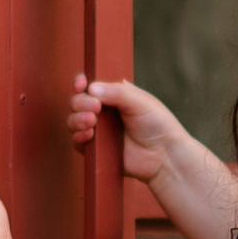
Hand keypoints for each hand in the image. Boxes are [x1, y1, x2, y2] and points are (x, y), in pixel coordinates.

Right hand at [68, 74, 185, 184]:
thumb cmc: (157, 124)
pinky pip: (77, 142)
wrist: (164, 155)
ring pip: (73, 120)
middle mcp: (103, 112)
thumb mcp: (139, 101)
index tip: (81, 84)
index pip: (89, 86)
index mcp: (113, 95)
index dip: (81, 83)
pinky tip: (90, 134)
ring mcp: (99, 131)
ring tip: (92, 121)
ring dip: (77, 118)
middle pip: (78, 102)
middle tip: (95, 108)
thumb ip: (116, 92)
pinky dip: (78, 136)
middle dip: (81, 102)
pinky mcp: (97, 150)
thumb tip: (90, 88)